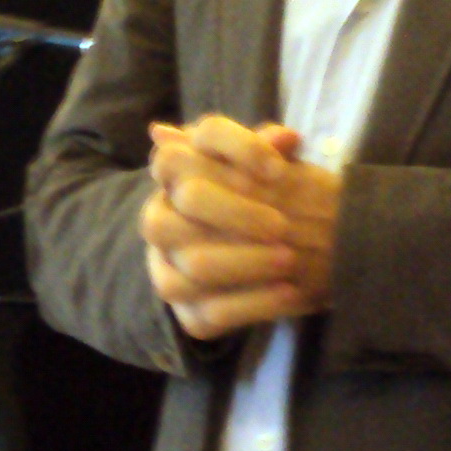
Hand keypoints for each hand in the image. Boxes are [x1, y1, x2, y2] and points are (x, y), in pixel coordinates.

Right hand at [140, 114, 340, 339]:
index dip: (235, 152)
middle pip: (187, 204)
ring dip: (246, 262)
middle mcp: (159, 219)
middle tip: (283, 224)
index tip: (279, 169)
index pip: (184, 149)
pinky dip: (254, 303)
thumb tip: (287, 138)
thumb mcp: (267, 169)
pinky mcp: (185, 312)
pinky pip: (212, 313)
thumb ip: (273, 151)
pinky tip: (291, 292)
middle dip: (237, 213)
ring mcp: (166, 267)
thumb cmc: (263, 199)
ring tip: (291, 259)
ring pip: (195, 264)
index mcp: (172, 176)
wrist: (262, 256)